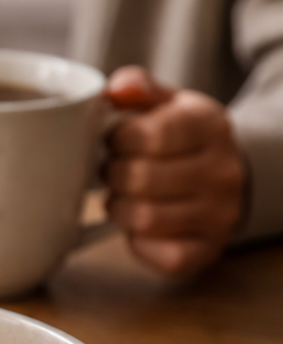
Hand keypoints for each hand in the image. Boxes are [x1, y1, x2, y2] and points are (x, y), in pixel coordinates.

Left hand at [103, 66, 248, 276]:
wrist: (231, 176)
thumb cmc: (182, 138)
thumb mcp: (167, 103)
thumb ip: (139, 88)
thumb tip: (117, 89)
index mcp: (211, 126)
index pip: (149, 135)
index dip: (117, 139)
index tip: (116, 140)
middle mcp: (223, 172)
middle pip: (140, 179)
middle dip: (113, 174)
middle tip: (114, 171)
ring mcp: (220, 215)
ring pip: (144, 219)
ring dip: (118, 208)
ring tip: (123, 196)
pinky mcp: (208, 251)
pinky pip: (160, 255)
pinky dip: (138, 243)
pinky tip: (140, 225)